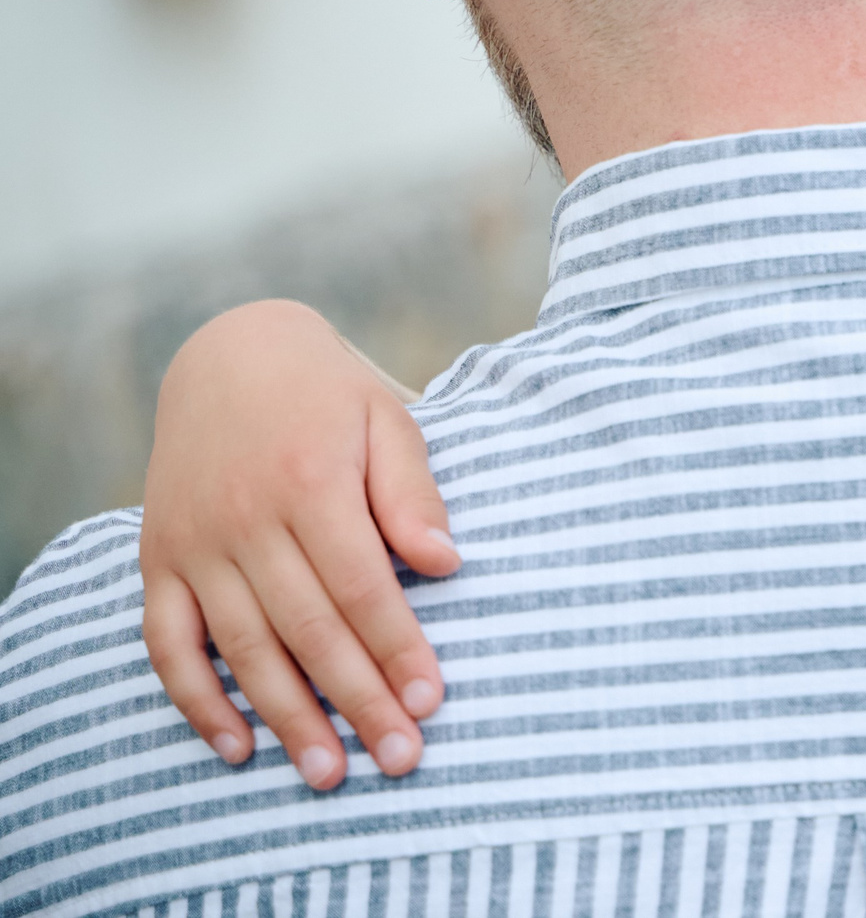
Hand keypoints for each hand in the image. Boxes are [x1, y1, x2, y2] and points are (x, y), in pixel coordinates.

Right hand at [139, 301, 457, 787]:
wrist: (228, 354)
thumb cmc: (326, 393)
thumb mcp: (385, 419)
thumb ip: (411, 494)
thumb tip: (446, 564)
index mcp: (309, 483)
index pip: (362, 586)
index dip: (397, 647)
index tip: (432, 700)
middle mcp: (245, 520)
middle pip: (309, 629)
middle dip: (358, 699)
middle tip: (400, 758)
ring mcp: (194, 545)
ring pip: (244, 648)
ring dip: (288, 717)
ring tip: (330, 772)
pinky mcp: (158, 560)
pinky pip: (168, 644)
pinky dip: (197, 700)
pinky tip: (237, 745)